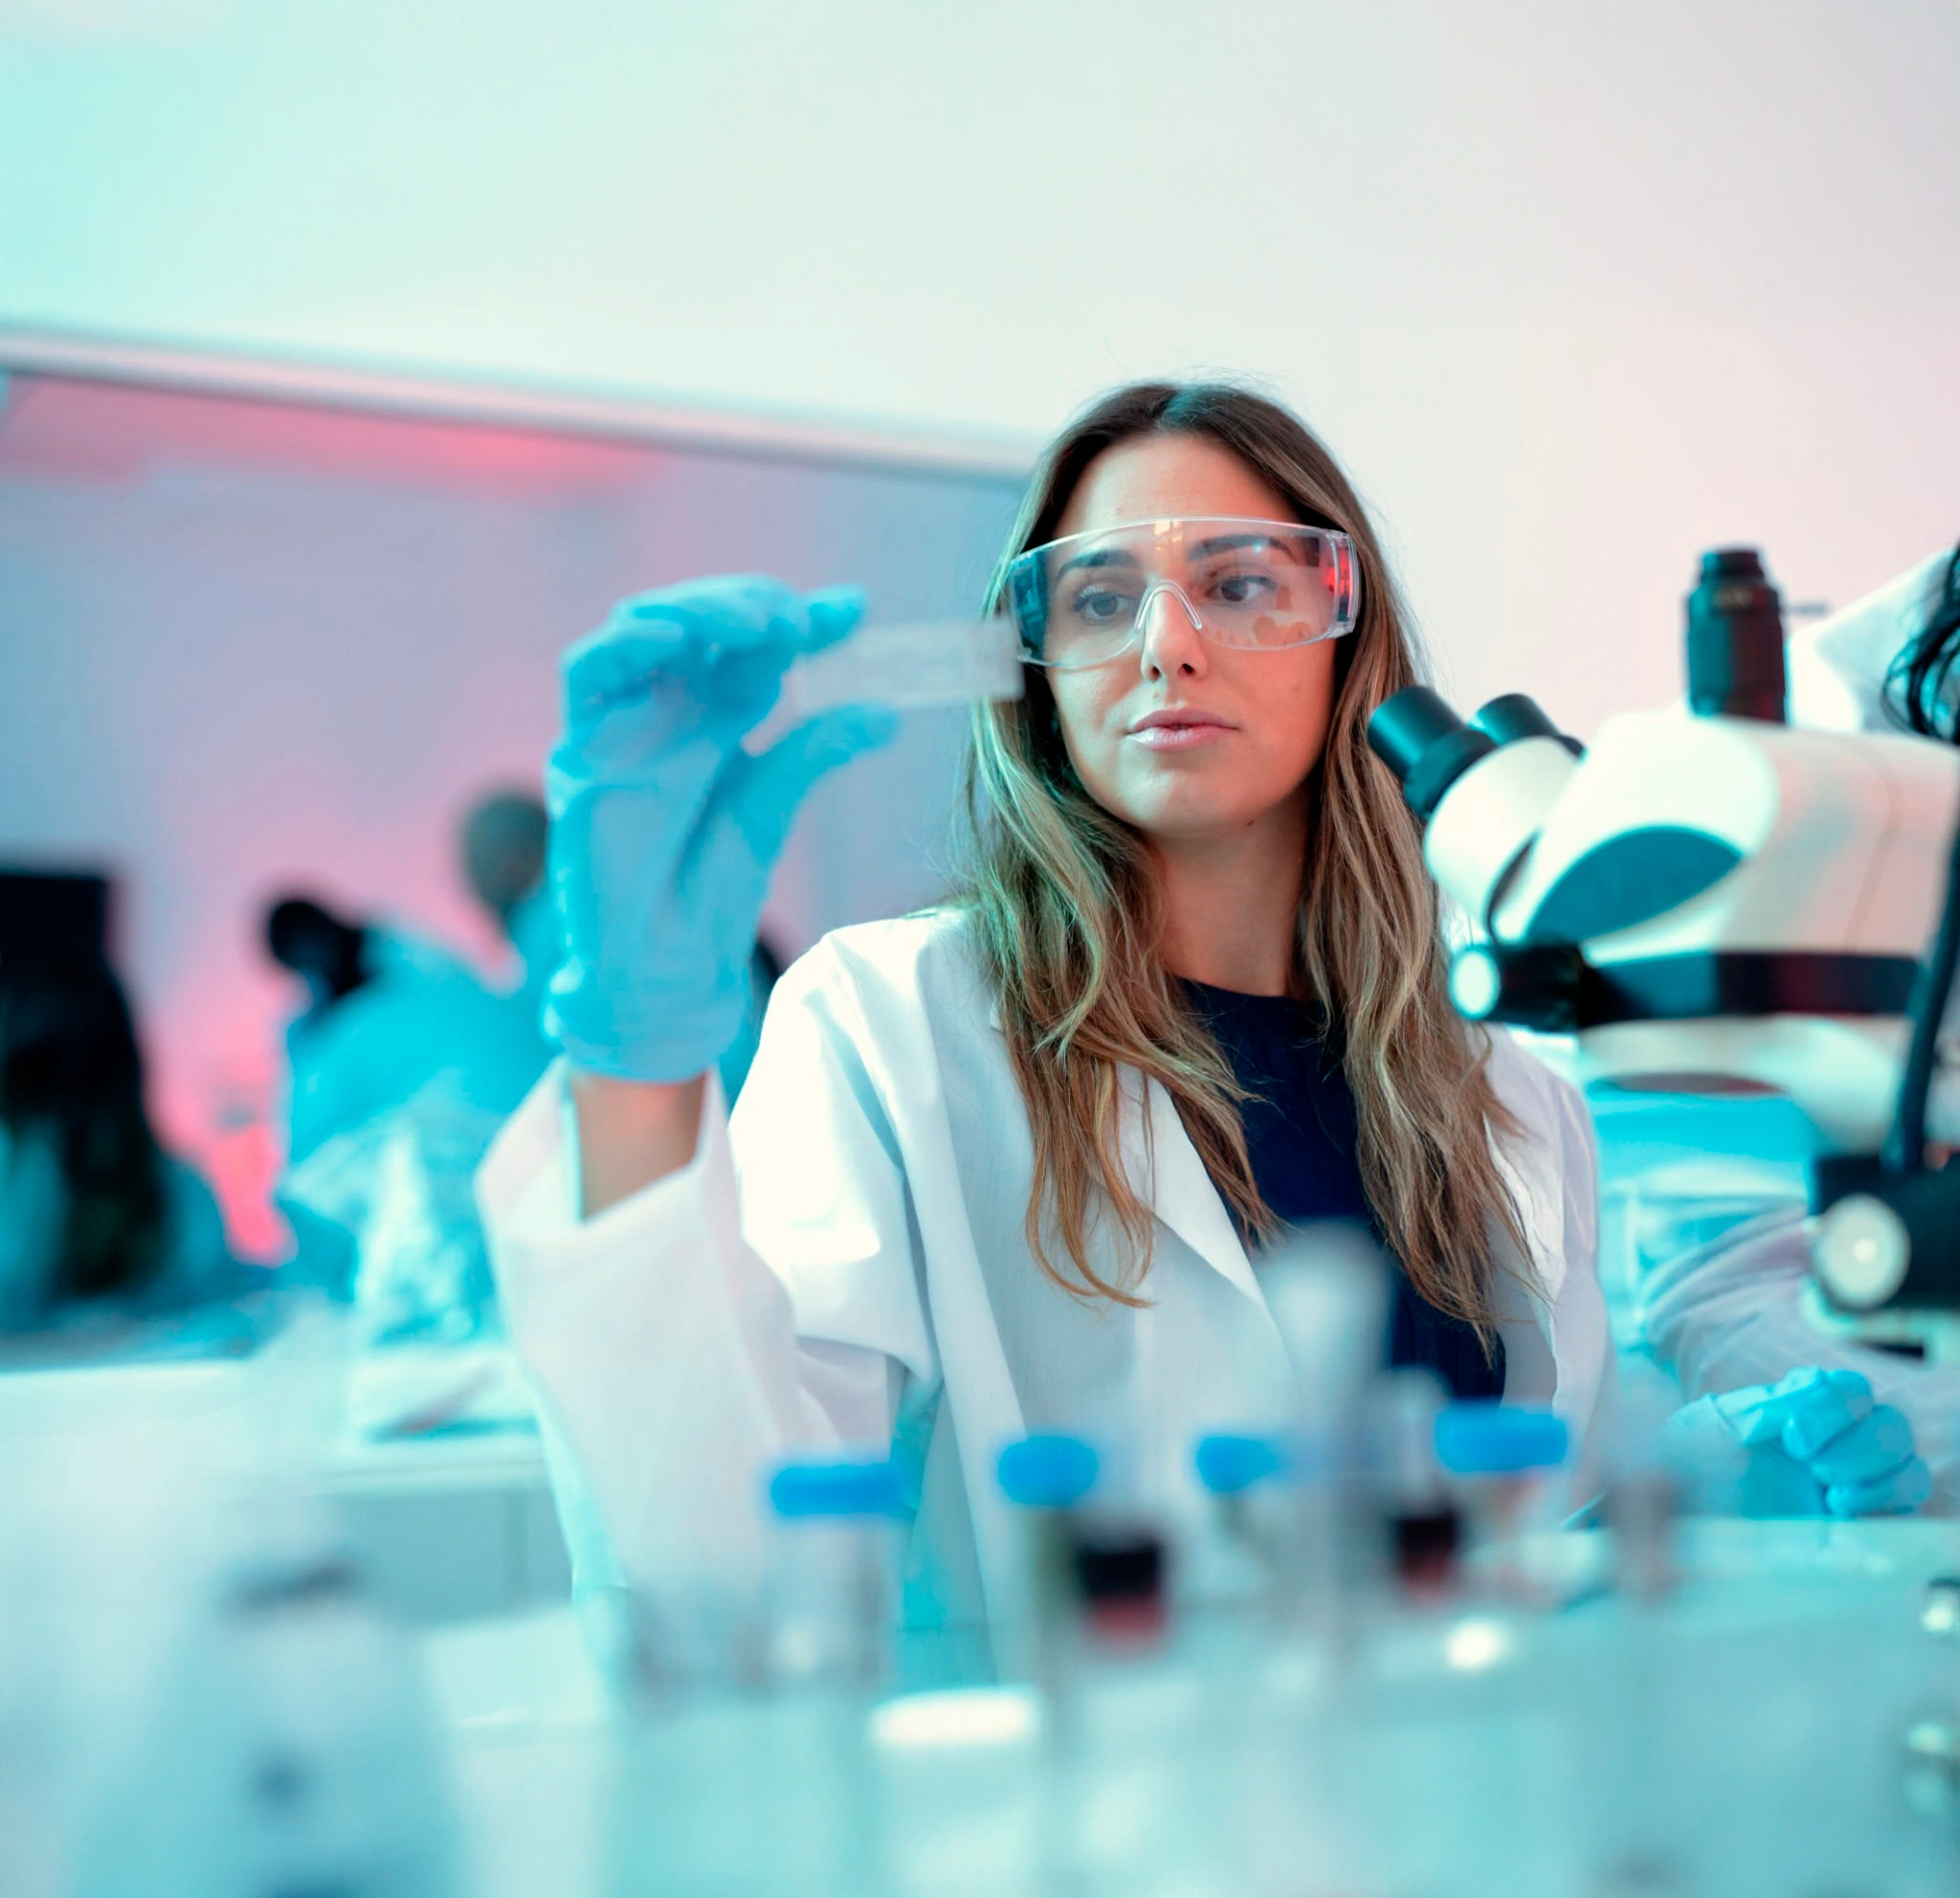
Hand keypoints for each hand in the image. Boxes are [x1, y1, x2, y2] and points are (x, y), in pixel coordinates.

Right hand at [543, 576, 893, 1082]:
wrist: (664, 964)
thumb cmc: (710, 892)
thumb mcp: (772, 808)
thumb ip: (814, 751)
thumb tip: (886, 712)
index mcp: (715, 717)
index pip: (754, 645)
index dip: (802, 619)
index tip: (854, 608)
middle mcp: (666, 709)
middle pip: (698, 624)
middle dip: (748, 606)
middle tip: (797, 619)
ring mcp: (622, 725)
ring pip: (643, 630)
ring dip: (697, 612)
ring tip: (755, 624)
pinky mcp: (582, 751)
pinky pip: (587, 675)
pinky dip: (625, 644)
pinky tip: (674, 638)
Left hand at [1713, 1367, 1931, 1517]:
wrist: (1688, 1528)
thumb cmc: (1693, 1471)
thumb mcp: (1715, 1431)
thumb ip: (1759, 1408)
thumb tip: (1808, 1388)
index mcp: (1805, 1410)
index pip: (1851, 1390)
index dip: (1833, 1408)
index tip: (1793, 1439)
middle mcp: (1841, 1443)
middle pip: (1892, 1426)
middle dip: (1862, 1447)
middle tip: (1817, 1470)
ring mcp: (1859, 1487)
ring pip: (1911, 1469)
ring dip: (1882, 1482)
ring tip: (1834, 1500)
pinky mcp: (1866, 1528)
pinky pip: (1908, 1517)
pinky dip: (1888, 1515)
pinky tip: (1847, 1522)